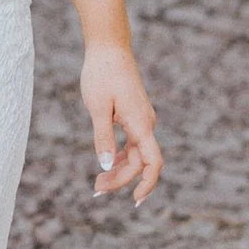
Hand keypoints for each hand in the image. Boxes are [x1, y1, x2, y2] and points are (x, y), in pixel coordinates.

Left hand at [81, 41, 161, 204]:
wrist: (109, 48)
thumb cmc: (101, 74)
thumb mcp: (97, 107)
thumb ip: (103, 137)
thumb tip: (106, 166)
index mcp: (140, 124)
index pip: (152, 162)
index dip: (147, 184)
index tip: (136, 200)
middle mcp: (145, 123)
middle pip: (139, 162)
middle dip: (120, 179)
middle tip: (96, 191)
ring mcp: (141, 119)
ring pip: (135, 153)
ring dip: (119, 170)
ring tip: (98, 184)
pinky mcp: (134, 114)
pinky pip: (133, 143)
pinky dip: (121, 156)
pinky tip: (108, 163)